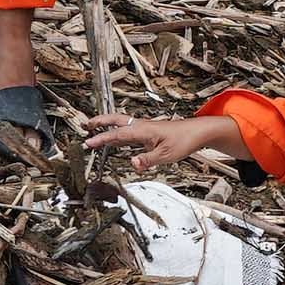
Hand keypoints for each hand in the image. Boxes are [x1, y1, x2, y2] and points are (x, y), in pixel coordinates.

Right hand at [82, 112, 237, 172]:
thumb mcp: (166, 155)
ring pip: (122, 124)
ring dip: (108, 126)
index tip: (88, 143)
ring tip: (95, 130)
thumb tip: (132, 164)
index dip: (101, 139)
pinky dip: (119, 132)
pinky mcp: (150, 132)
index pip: (117, 134)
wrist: (198, 132)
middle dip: (100, 123)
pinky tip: (117, 138)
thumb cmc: (184, 141)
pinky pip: (129, 130)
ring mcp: (145, 128)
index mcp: (142, 130)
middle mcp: (141, 126)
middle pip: (116, 121)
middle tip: (86, 126)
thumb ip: (147, 160)